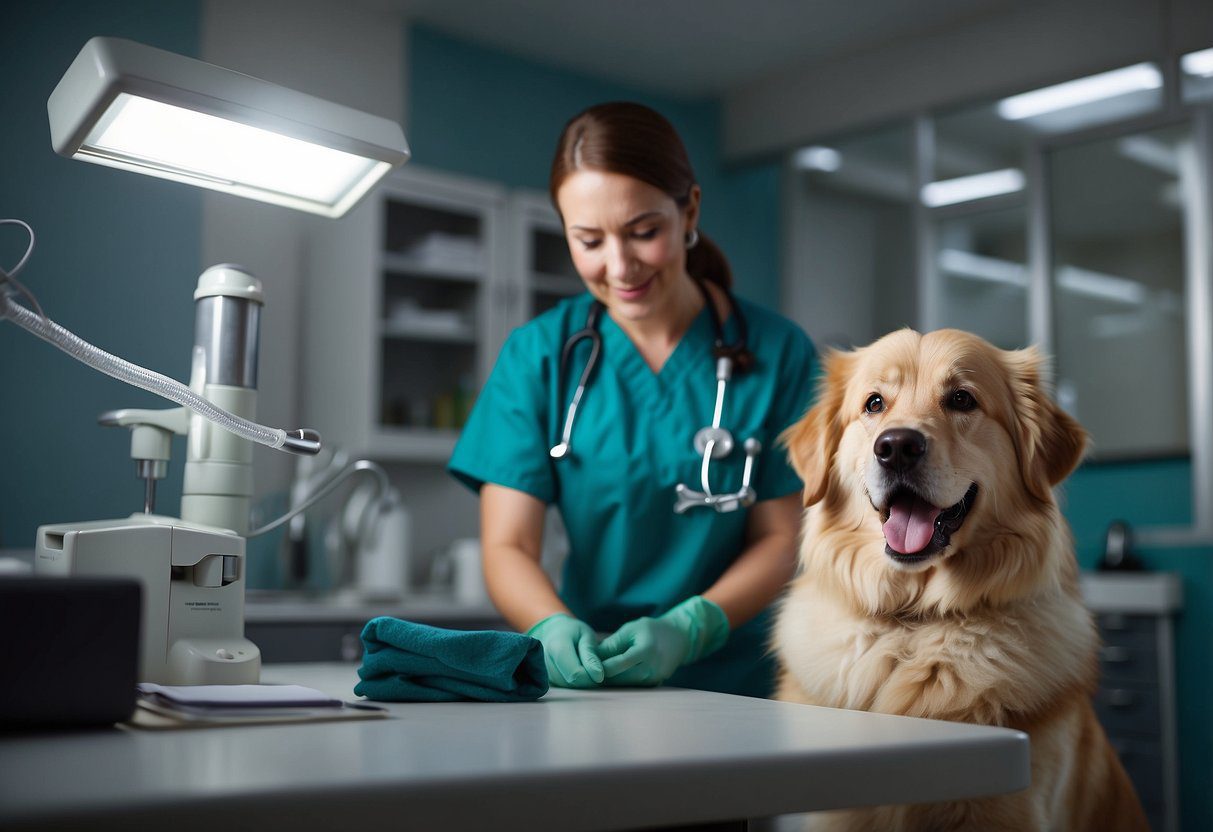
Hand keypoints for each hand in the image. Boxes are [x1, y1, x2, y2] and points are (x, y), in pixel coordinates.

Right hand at [526, 613, 604, 687]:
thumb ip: (591, 656)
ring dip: (581, 681)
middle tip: (593, 664)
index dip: (591, 675)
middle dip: (587, 678)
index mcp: (556, 647)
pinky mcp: (546, 680)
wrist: (553, 632)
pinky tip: (577, 669)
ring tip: (584, 664)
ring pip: (569, 687)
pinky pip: (565, 687)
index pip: (576, 674)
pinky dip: (574, 681)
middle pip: (572, 682)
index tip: (600, 669)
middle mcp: (545, 663)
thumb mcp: (586, 635)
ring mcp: (544, 673)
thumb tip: (598, 677)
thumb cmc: (573, 631)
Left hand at [597, 596, 729, 686]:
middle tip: (583, 676)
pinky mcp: (653, 685)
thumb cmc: (651, 630)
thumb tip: (591, 655)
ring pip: (624, 686)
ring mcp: (654, 680)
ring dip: (609, 683)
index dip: (600, 666)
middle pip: (619, 679)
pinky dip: (619, 683)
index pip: (618, 664)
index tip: (584, 666)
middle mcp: (652, 669)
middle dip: (601, 678)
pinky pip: (632, 687)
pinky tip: (607, 680)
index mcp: (646, 650)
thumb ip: (612, 643)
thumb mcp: (631, 629)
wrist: (679, 638)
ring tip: (592, 677)